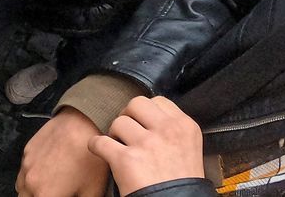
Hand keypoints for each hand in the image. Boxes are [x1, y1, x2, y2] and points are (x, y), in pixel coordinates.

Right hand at [16, 108, 108, 196]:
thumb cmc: (89, 160)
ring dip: (31, 191)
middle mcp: (30, 180)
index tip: (61, 196)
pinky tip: (47, 171)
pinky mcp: (27, 150)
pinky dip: (31, 176)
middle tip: (54, 193)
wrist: (81, 125)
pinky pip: (23, 170)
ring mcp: (26, 164)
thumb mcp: (92, 192)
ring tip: (48, 186)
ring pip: (21, 187)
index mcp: (44, 194)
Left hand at [89, 96, 204, 194]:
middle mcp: (167, 131)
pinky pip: (100, 141)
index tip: (143, 122)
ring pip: (118, 122)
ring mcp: (146, 144)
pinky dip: (96, 146)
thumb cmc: (182, 184)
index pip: (159, 101)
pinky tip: (101, 151)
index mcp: (185, 127)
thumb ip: (172, 129)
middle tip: (128, 131)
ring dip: (114, 134)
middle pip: (136, 103)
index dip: (146, 112)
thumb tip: (149, 117)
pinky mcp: (126, 159)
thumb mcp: (189, 148)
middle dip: (128, 115)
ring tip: (120, 146)